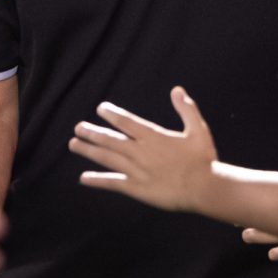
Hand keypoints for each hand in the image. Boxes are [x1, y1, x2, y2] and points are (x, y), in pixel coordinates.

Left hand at [69, 86, 216, 211]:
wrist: (204, 188)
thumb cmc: (202, 158)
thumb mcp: (198, 129)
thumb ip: (186, 109)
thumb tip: (176, 89)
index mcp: (154, 136)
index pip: (127, 122)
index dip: (111, 115)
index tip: (100, 109)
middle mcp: (141, 152)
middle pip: (111, 140)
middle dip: (92, 133)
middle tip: (77, 127)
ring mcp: (137, 171)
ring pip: (107, 158)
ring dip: (89, 151)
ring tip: (74, 144)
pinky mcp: (137, 189)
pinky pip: (113, 183)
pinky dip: (97, 180)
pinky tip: (83, 178)